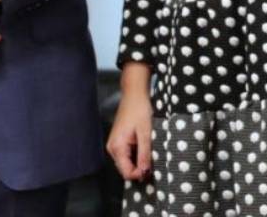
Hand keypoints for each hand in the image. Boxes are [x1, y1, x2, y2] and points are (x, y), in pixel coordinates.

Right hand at [107, 62, 153, 180]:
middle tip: (154, 157)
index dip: (140, 174)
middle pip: (126, 169)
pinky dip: (137, 153)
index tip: (153, 168)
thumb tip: (144, 172)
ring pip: (128, 162)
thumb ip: (145, 154)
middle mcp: (112, 148)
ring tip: (150, 148)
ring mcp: (114, 145)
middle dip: (140, 167)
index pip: (126, 172)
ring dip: (139, 160)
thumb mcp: (146, 133)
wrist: (134, 94)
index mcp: (117, 147)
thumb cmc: (140, 109)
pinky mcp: (119, 141)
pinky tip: (145, 144)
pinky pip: (128, 154)